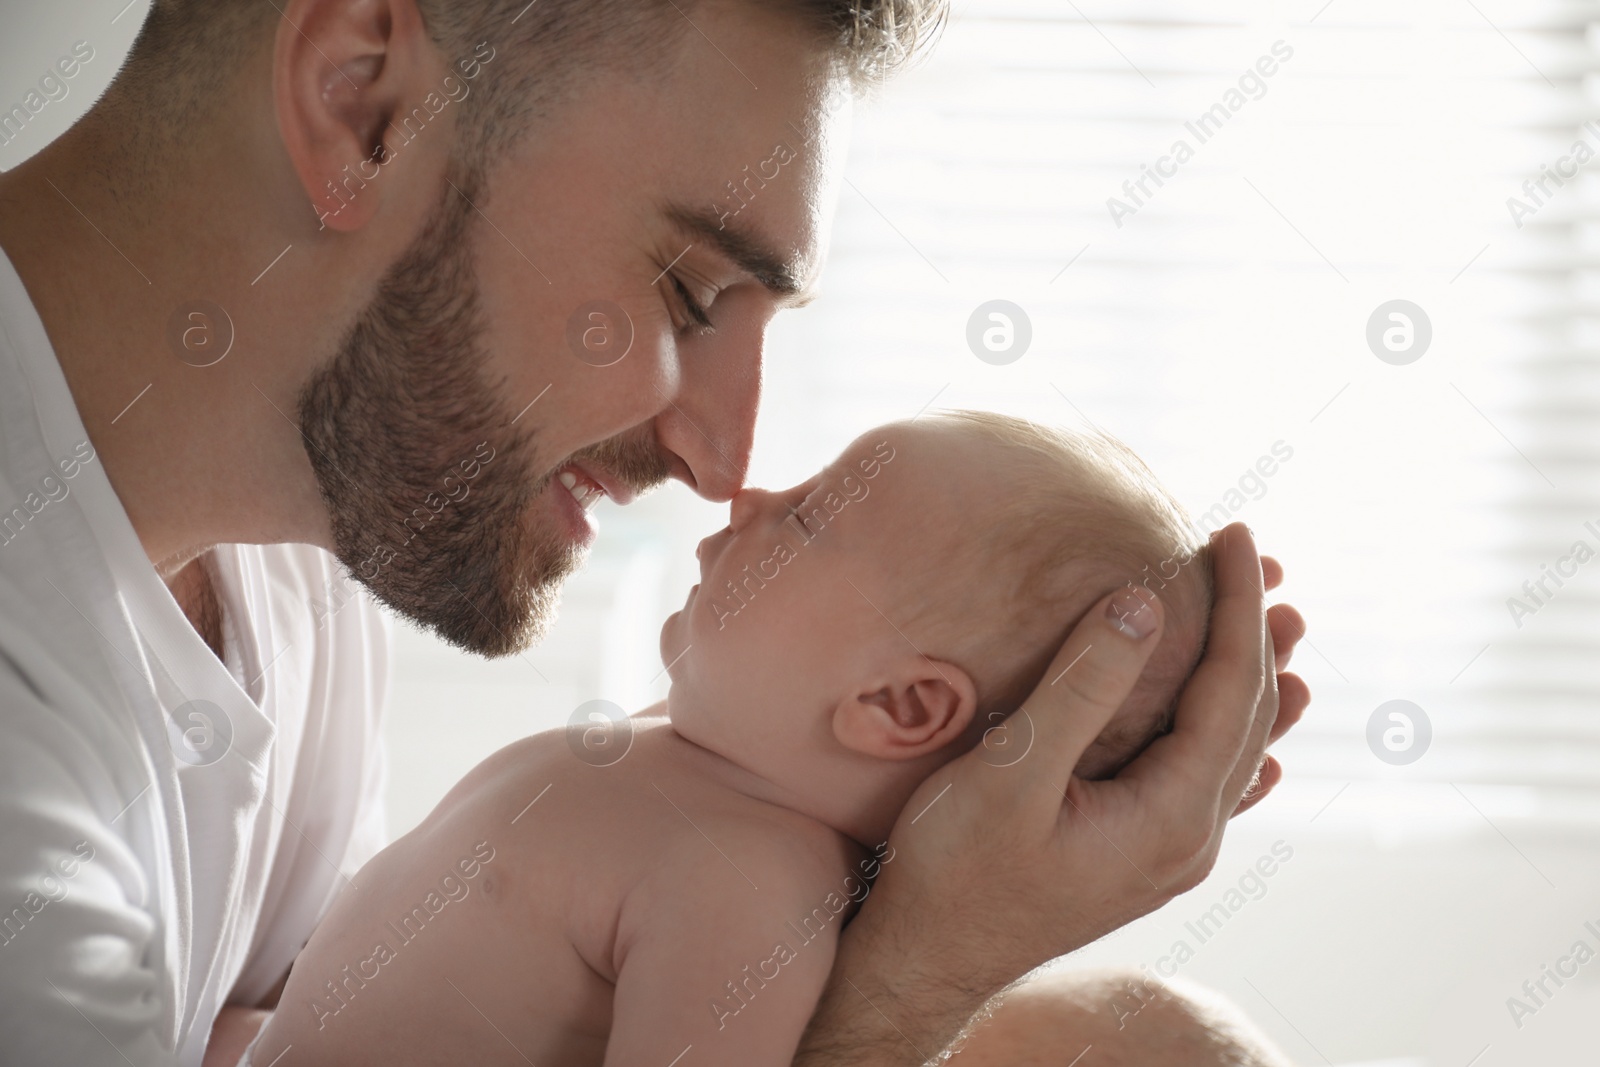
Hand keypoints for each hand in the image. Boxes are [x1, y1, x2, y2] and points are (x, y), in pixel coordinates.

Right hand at [795, 523, 1304, 1064]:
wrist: (928, 961)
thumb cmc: (956, 873)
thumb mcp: (1012, 771)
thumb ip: (1084, 688)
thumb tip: (1146, 605)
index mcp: (1172, 816)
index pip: (1233, 688)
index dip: (1239, 605)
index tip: (1236, 534)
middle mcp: (1188, 839)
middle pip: (1246, 715)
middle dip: (1254, 629)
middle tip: (1250, 554)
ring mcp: (1167, 853)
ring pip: (1233, 748)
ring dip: (1251, 679)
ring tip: (1277, 624)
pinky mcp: (1138, 856)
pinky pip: (1209, 784)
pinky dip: (1234, 741)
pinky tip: (1260, 752)